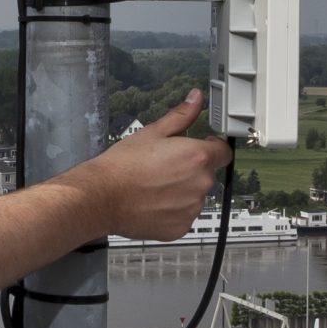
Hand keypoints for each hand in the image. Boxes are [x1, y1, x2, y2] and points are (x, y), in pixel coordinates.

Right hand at [67, 90, 232, 239]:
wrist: (102, 197)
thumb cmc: (123, 166)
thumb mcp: (153, 132)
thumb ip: (181, 116)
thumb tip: (196, 100)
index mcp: (197, 157)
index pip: (224, 152)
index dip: (212, 147)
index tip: (200, 148)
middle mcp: (200, 184)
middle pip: (207, 174)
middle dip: (192, 169)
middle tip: (165, 167)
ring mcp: (191, 208)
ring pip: (196, 196)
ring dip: (183, 191)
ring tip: (156, 186)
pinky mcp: (181, 227)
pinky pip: (184, 216)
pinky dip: (173, 210)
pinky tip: (154, 202)